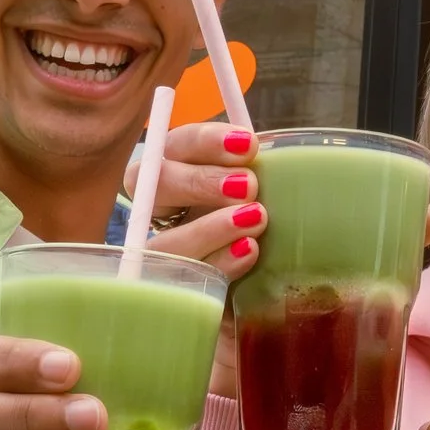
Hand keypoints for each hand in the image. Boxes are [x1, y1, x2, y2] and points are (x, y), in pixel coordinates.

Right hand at [129, 120, 265, 277]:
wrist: (276, 282)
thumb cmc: (263, 221)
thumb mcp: (262, 189)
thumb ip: (251, 170)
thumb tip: (258, 147)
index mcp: (180, 172)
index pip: (178, 145)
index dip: (206, 140)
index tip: (247, 145)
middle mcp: (163, 209)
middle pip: (153, 186)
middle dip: (198, 181)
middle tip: (248, 186)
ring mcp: (165, 254)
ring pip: (163, 242)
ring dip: (207, 228)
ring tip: (255, 219)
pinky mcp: (179, 288)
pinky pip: (184, 279)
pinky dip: (218, 262)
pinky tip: (248, 251)